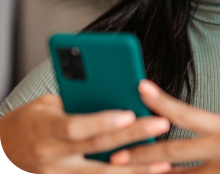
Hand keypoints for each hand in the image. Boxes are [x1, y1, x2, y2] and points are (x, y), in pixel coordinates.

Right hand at [0, 94, 171, 173]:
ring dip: (134, 169)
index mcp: (46, 129)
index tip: (129, 113)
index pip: (76, 127)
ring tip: (162, 163)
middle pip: (98, 148)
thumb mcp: (44, 104)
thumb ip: (75, 102)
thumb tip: (111, 94)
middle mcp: (53, 157)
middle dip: (133, 137)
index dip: (102, 121)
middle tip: (160, 125)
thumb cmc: (27, 122)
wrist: (2, 152)